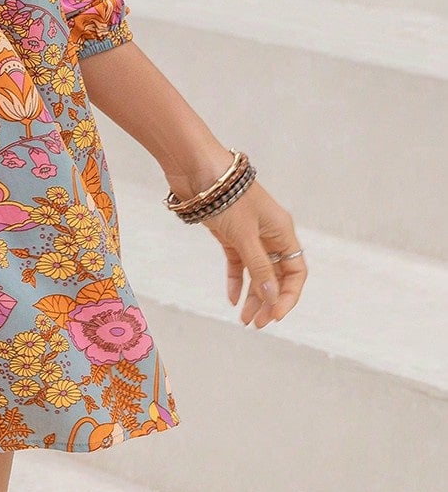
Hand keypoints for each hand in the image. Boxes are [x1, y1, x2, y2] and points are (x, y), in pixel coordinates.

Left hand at [200, 177, 306, 327]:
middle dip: (269, 300)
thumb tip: (273, 297)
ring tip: (245, 320)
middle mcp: (269, 233)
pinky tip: (232, 299)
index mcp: (282, 231)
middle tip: (257, 324)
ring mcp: (248, 234)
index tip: (276, 315)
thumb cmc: (225, 196)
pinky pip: (237, 262)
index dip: (289, 295)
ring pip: (256, 272)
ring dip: (253, 295)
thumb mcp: (245, 235)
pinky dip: (235, 280)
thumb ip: (259, 266)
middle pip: (276, 275)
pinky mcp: (228, 233)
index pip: (295, 271)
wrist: (196, 167)